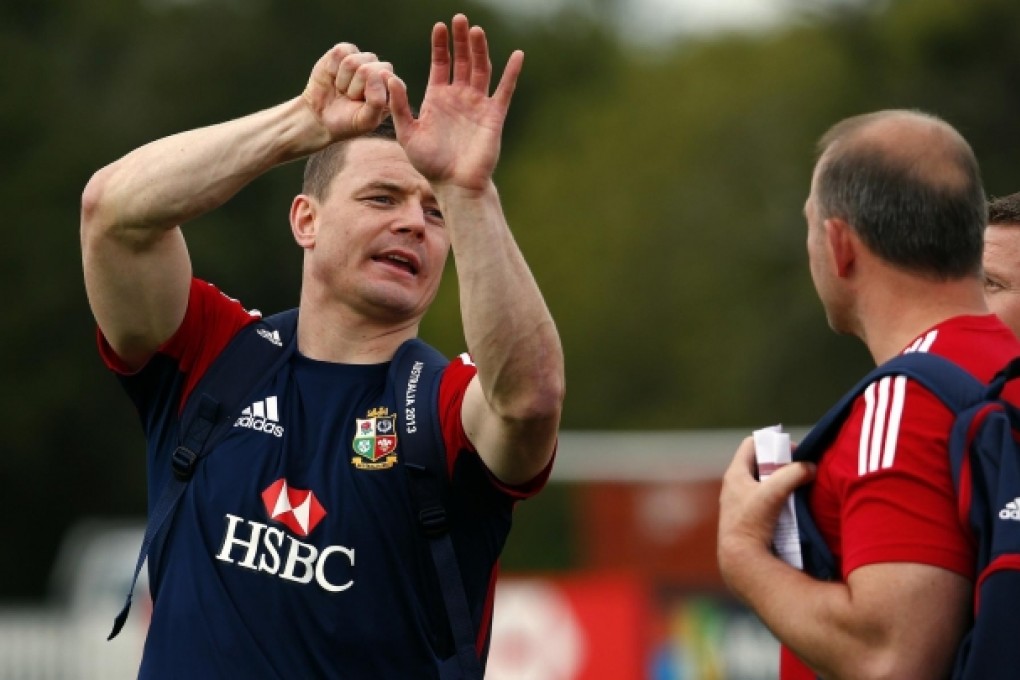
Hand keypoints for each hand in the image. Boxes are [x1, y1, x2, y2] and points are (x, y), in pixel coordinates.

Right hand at [302, 43, 394, 142]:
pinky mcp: (345, 51)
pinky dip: (332, 68)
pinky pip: (340, 52)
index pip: (388, 80)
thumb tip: (375, 74)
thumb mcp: (365, 121)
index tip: (363, 104)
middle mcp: (380, 70)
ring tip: (343, 90)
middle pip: (368, 69)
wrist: (322, 117)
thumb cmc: (348, 121)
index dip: (371, 93)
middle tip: (351, 98)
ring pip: (352, 62)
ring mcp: (363, 59)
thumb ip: (377, 101)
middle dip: (354, 88)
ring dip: (343, 81)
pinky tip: (334, 77)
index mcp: (391, 88)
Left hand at [389, 14, 522, 191]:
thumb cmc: (430, 164)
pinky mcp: (494, 115)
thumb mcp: (408, 133)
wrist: (456, 185)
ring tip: (477, 31)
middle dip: (460, 40)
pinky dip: (512, 73)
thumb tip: (390, 78)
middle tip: (459, 19)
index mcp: (438, 98)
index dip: (440, 45)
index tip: (439, 26)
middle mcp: (459, 97)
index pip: (441, 64)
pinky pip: (504, 90)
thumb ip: (399, 106)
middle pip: (462, 61)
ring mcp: (478, 104)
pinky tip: (517, 55)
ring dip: (480, 50)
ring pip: (481, 70)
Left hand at [717, 437, 815, 582]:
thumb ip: (792, 474)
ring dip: (782, 483)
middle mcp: (735, 486)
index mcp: (735, 474)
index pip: (752, 444)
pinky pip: (766, 501)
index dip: (772, 442)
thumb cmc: (751, 522)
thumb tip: (810, 467)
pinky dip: (780, 499)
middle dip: (781, 464)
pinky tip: (793, 507)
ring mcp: (741, 503)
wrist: (741, 559)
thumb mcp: (773, 492)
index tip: (792, 452)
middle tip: (799, 470)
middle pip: (760, 463)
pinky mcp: (749, 518)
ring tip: (799, 488)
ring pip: (764, 483)